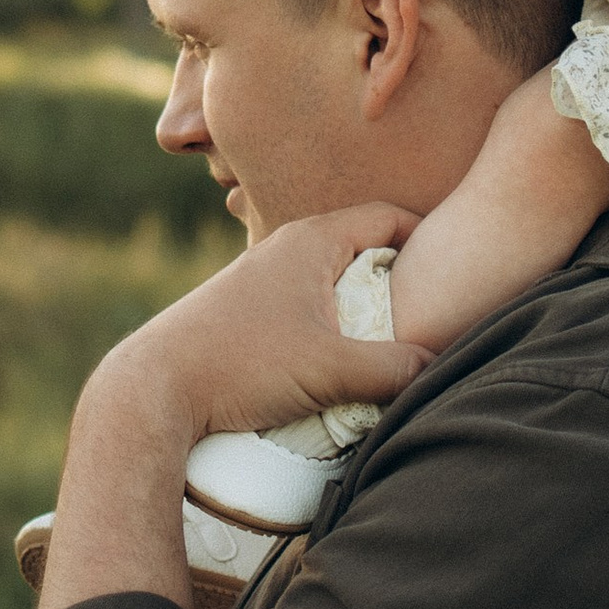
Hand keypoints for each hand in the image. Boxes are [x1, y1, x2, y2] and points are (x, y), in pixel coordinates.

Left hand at [109, 203, 426, 445]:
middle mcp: (286, 249)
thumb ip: (394, 368)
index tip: (454, 271)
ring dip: (364, 310)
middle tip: (430, 316)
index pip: (388, 217)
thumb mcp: (330, 370)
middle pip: (364, 250)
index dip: (428, 238)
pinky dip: (334, 328)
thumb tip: (438, 368)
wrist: (153, 390)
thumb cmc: (239, 365)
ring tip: (390, 348)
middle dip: (400, 281)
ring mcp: (263, 281)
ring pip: (334, 283)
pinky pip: (309, 308)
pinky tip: (340, 366)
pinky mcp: (247, 314)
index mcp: (311, 241)